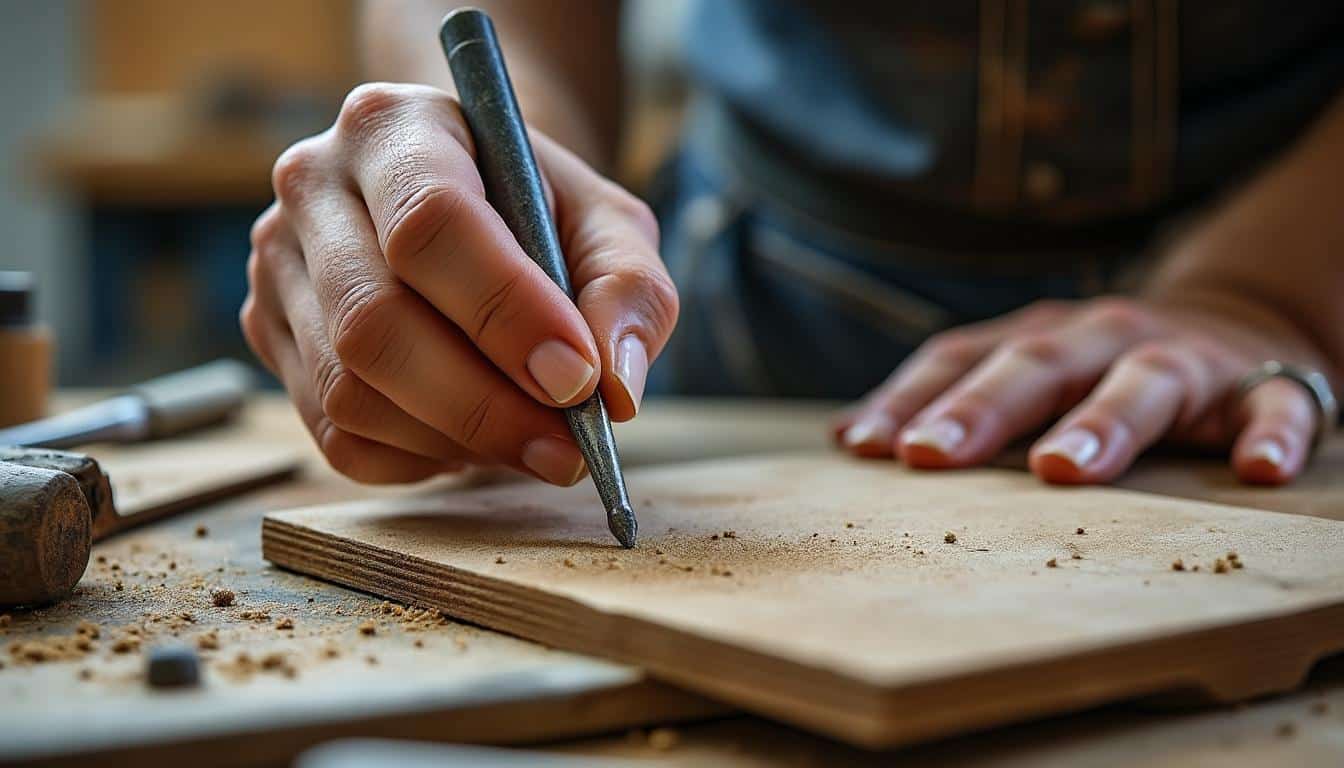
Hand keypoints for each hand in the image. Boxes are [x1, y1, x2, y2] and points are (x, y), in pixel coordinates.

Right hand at [241, 83, 677, 483]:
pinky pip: (336, 437)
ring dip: (456, 440)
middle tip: (566, 448)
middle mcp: (312, 186)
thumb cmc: (540, 211)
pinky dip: (419, 458)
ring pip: (348, 392)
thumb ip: (629, 291)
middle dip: (482, 404)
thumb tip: (613, 390)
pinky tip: (472, 437)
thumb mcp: (608, 226)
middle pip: (372, 322)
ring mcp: (276, 266)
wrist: (471, 202)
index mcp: (394, 127)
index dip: (506, 313)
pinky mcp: (269, 337)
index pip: (430, 224)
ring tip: (531, 441)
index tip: (577, 379)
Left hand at [834, 296, 1331, 484]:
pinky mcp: (1261, 386)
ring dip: (1102, 422)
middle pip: (1036, 366)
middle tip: (929, 452)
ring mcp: (1182, 360)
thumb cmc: (1097, 367)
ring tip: (1062, 468)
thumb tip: (845, 438)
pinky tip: (1260, 471)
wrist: (1233, 323)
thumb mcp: (1023, 371)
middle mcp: (1099, 339)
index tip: (863, 446)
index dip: (909, 399)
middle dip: (979, 408)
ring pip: (1143, 381)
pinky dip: (1271, 434)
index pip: (960, 360)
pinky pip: (1274, 406)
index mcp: (1036, 339)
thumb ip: (946, 397)